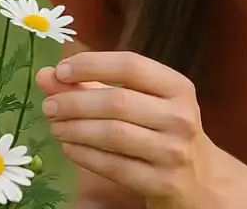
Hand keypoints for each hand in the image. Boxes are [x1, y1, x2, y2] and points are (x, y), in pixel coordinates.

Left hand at [36, 51, 218, 207]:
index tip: (61, 70)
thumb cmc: (163, 129)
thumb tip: (46, 76)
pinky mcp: (161, 182)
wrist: (200, 180)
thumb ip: (93, 85)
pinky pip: (114, 166)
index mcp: (177, 87)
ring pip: (113, 135)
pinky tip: (69, 147)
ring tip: (54, 126)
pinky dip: (85, 155)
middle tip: (49, 105)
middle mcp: (179, 116)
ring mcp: (172, 151)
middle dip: (75, 101)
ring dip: (76, 128)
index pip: (130, 65)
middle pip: (118, 101)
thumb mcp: (139, 101)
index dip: (92, 65)